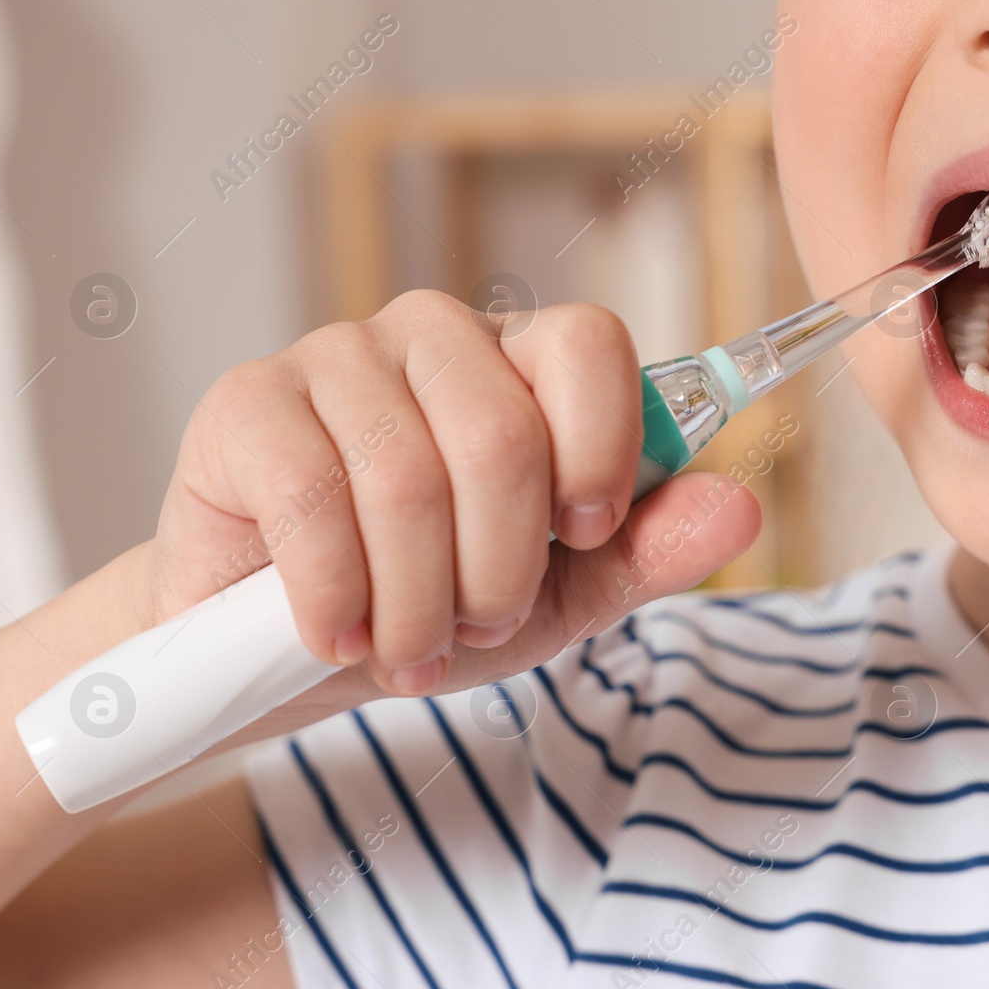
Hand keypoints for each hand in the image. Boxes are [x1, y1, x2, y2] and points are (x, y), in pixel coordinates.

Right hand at [142, 290, 759, 697]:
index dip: (601, 450)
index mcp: (523, 365)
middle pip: (502, 431)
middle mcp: (434, 338)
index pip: (591, 344)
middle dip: (500, 568)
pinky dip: (336, 595)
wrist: (289, 651)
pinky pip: (310, 497)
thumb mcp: (561, 595)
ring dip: (418, 601)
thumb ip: (649, 550)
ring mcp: (334, 358)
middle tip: (477, 628)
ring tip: (408, 650)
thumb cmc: (436, 603)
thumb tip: (742, 507)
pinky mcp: (246, 402)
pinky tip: (336, 635)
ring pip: (407, 476)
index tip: (583, 537)